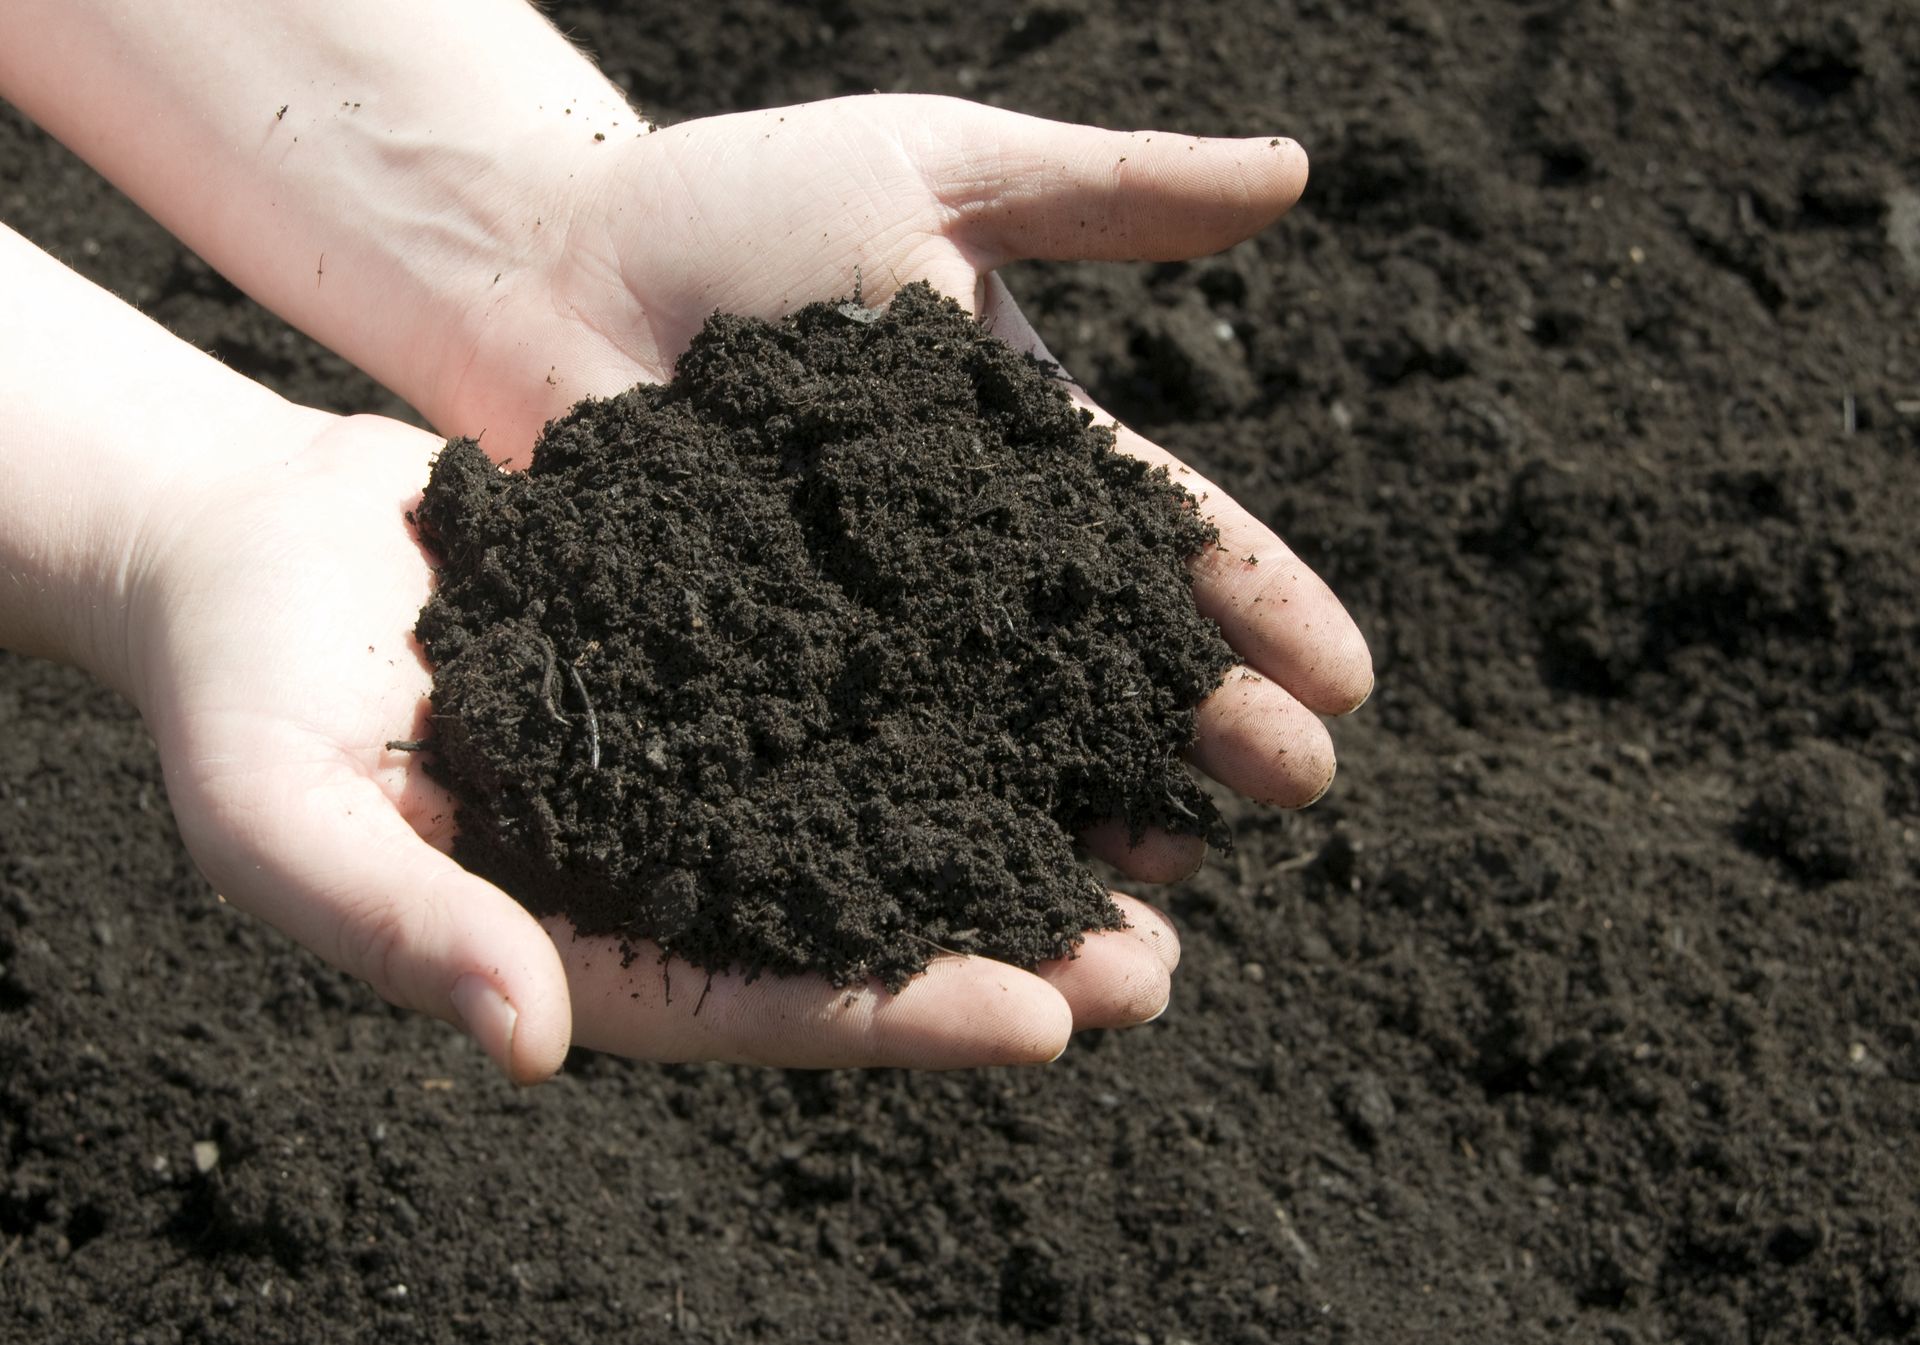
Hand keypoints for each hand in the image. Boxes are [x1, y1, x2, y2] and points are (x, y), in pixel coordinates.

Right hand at [129, 412, 1183, 1081]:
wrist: (257, 540)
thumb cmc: (241, 694)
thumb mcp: (283, 820)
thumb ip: (399, 929)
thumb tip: (532, 1048)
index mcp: (584, 940)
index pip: (759, 1006)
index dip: (898, 1018)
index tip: (1044, 1023)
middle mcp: (673, 860)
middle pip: (856, 924)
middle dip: (1003, 948)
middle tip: (1154, 963)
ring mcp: (708, 752)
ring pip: (886, 800)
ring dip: (1018, 821)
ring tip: (1163, 832)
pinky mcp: (727, 643)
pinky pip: (861, 668)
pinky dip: (961, 678)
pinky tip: (1064, 662)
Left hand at [440, 95, 1373, 872]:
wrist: (547, 265)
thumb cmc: (739, 205)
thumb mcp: (938, 171)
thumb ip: (1110, 188)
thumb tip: (1300, 173)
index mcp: (1021, 452)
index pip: (1162, 537)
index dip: (1258, 603)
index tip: (1347, 680)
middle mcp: (957, 565)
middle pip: (1103, 655)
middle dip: (1205, 721)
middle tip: (1297, 789)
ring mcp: (866, 631)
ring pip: (1005, 734)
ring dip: (1097, 805)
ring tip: (1179, 869)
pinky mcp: (764, 677)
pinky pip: (864, 760)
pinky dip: (933, 823)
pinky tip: (997, 887)